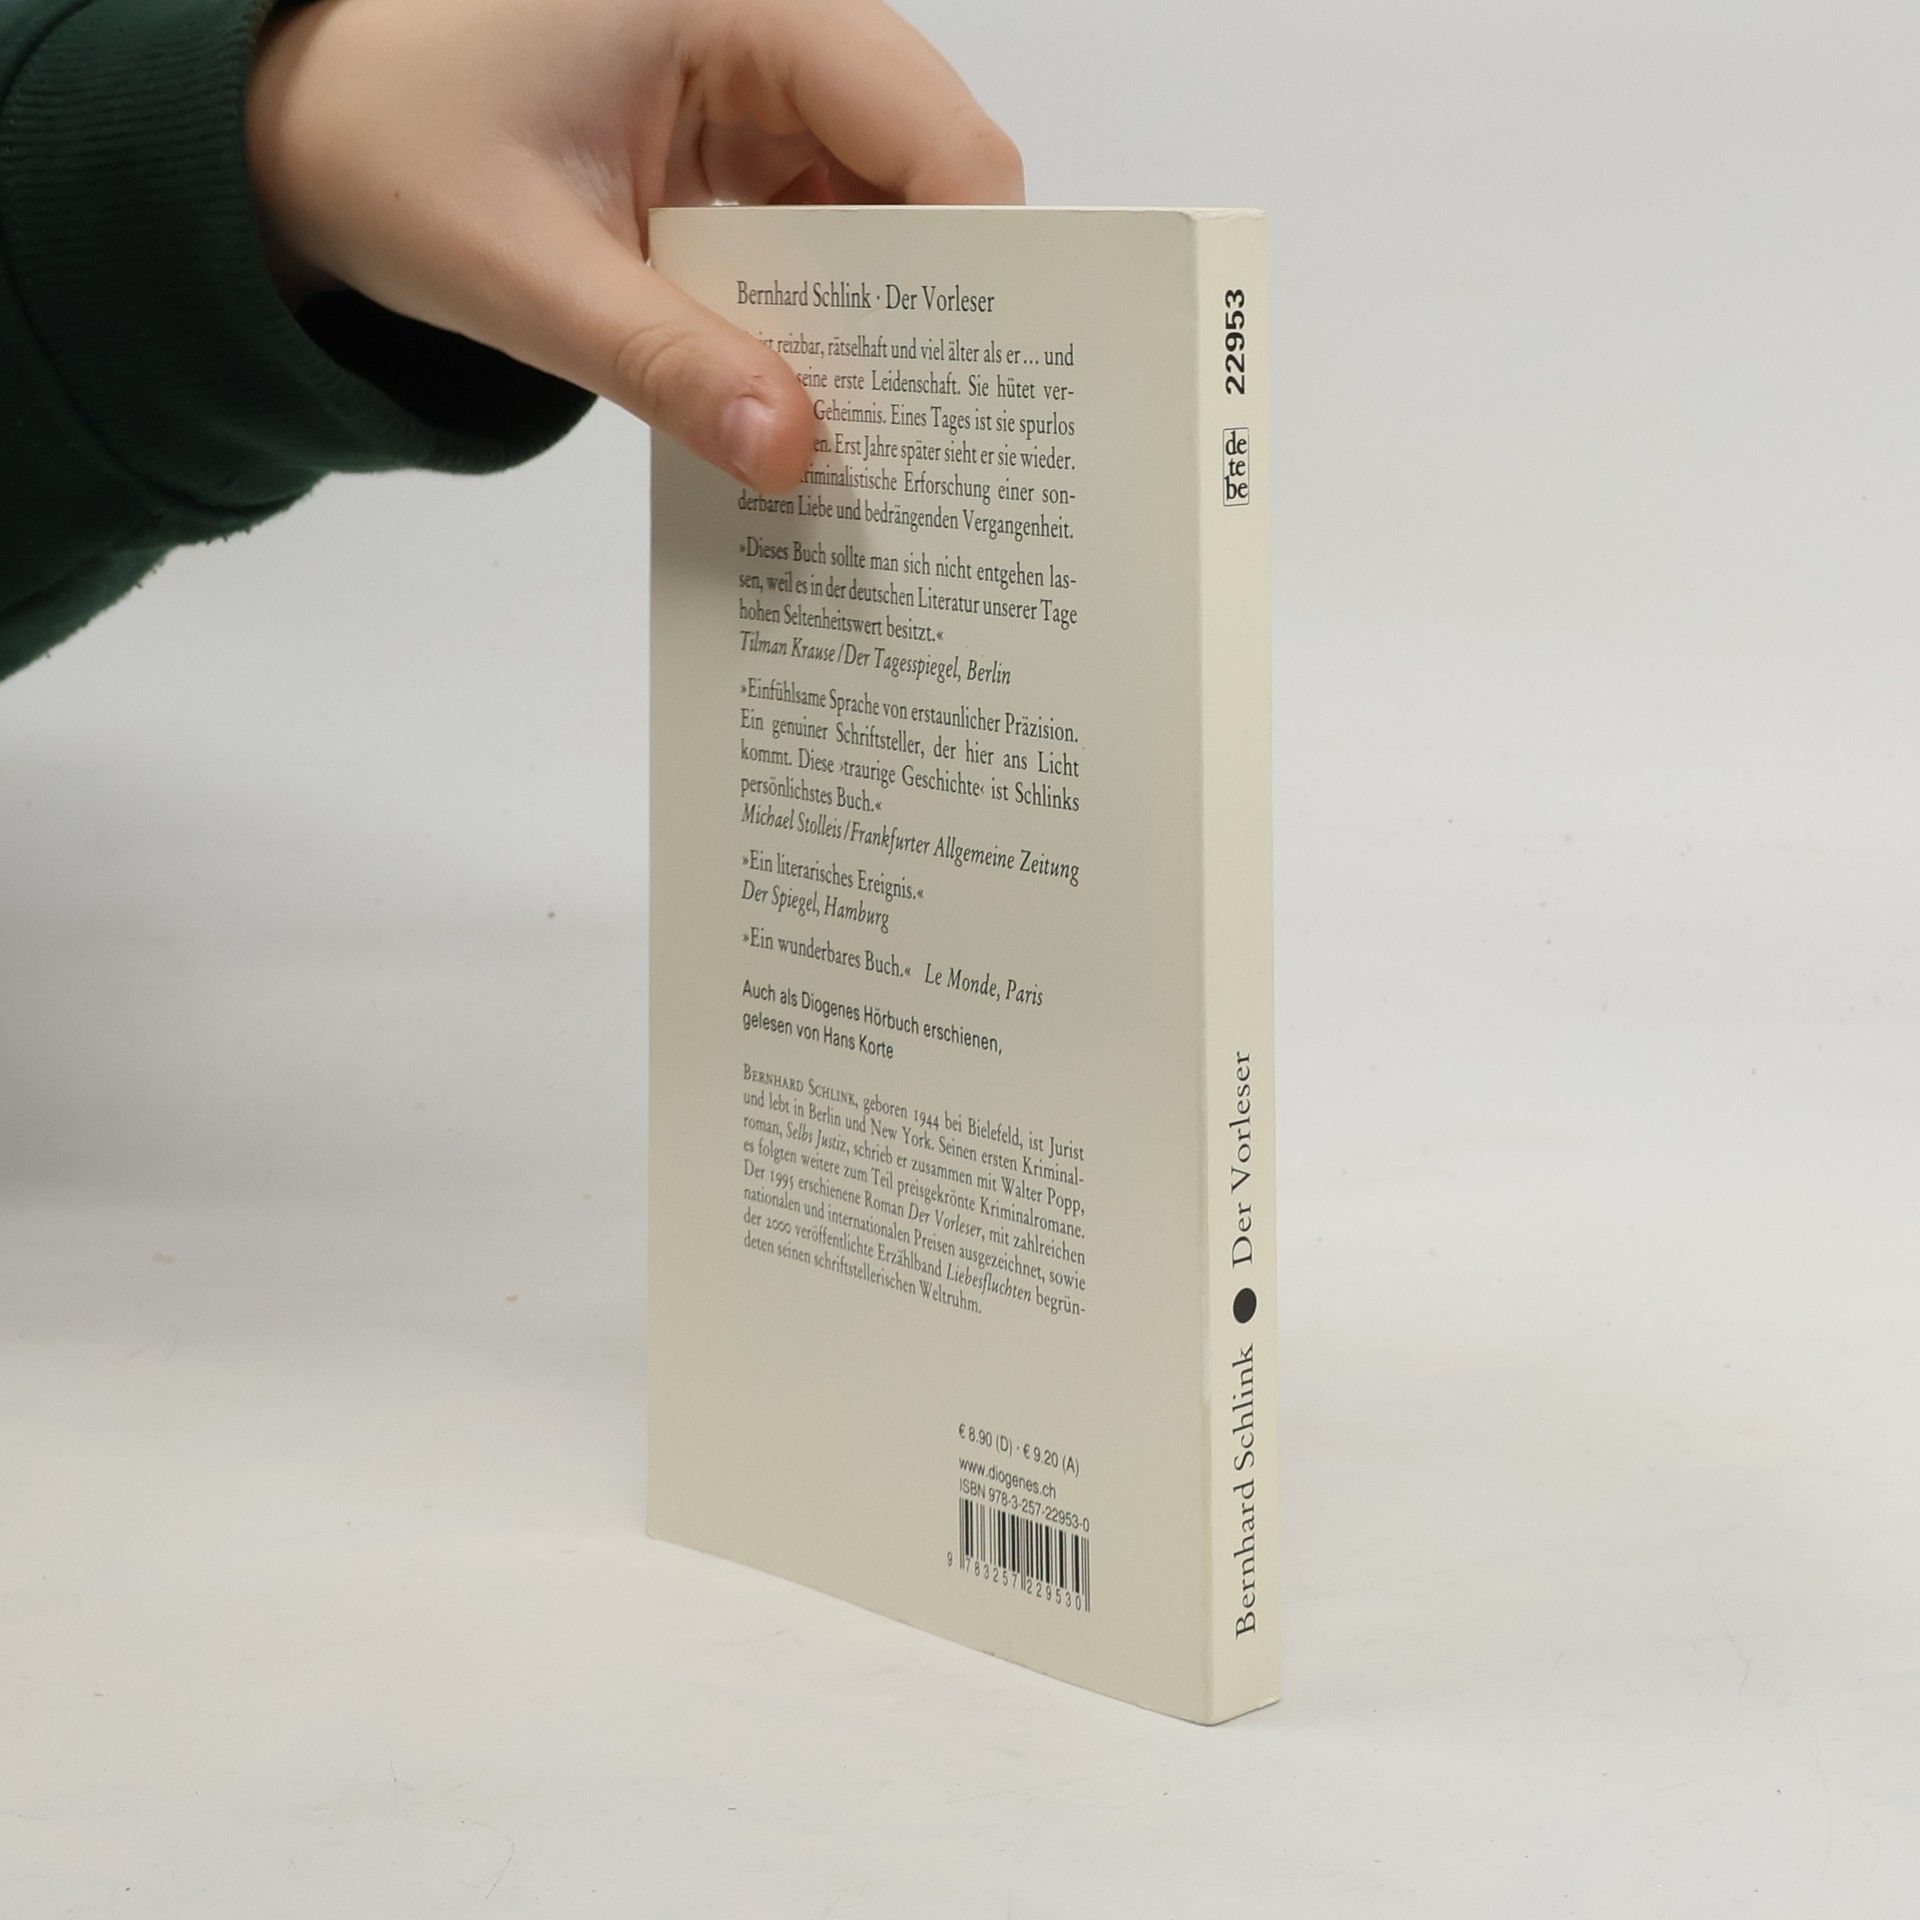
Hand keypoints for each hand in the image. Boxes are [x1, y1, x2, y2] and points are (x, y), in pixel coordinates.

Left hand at [246, 0, 1022, 491]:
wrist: (312, 130)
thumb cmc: (394, 147)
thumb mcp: (524, 269)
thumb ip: (661, 362)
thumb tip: (790, 454)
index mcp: (732, 2)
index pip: (918, 116)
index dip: (978, 243)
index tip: (993, 375)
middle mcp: (769, 31)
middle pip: (922, 167)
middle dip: (939, 300)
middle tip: (947, 434)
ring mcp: (760, 96)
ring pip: (884, 216)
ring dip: (884, 326)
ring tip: (886, 436)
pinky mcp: (741, 157)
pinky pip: (824, 241)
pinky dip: (825, 324)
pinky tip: (814, 400)